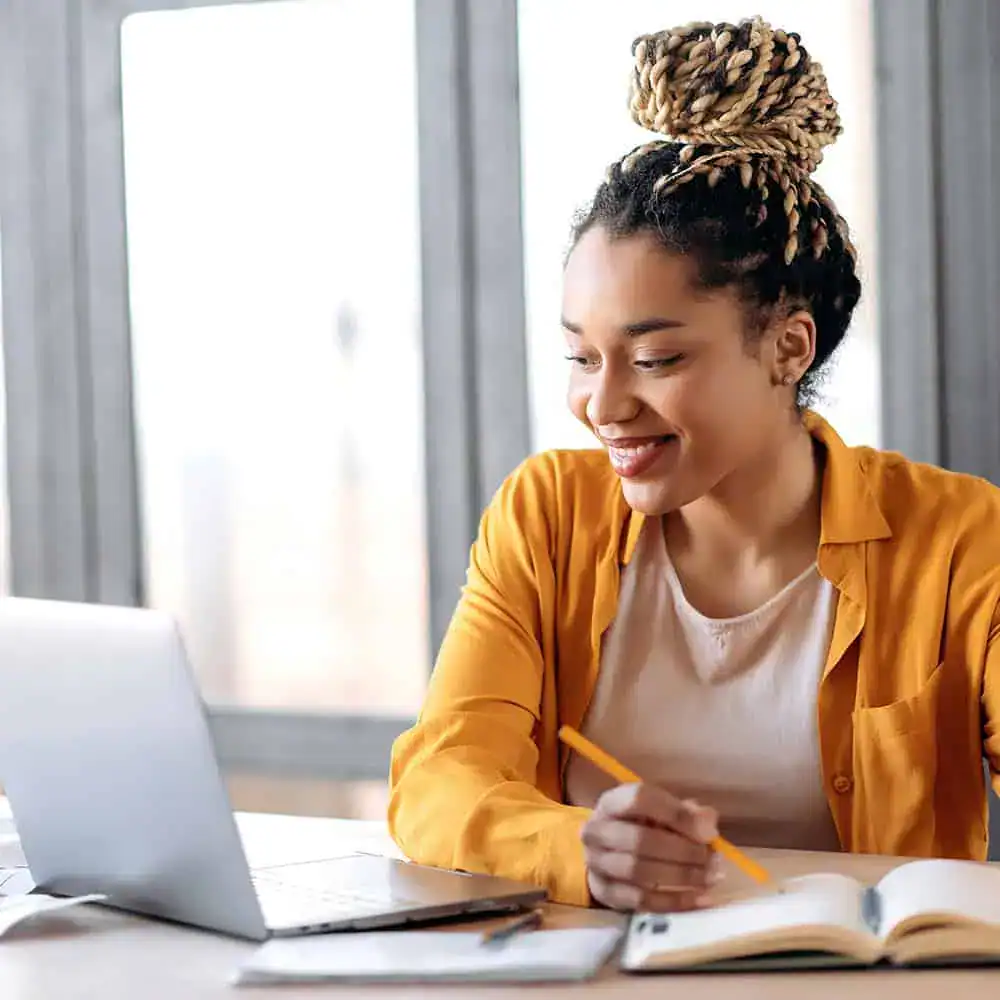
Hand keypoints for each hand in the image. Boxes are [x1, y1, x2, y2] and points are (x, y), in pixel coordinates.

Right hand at [581, 783, 720, 911]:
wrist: (608, 852)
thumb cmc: (640, 826)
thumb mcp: (661, 811)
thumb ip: (685, 813)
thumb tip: (708, 824)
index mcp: (612, 802)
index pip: (640, 800)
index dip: (676, 814)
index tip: (708, 831)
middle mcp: (596, 830)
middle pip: (639, 840)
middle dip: (682, 852)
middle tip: (712, 860)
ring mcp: (595, 864)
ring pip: (638, 872)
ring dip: (679, 876)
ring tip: (708, 878)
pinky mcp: (603, 894)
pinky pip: (639, 901)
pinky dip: (672, 901)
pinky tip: (697, 899)